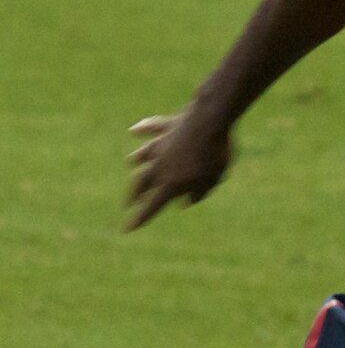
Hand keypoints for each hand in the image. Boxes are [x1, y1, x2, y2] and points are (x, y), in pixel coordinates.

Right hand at [125, 108, 233, 230]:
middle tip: (129, 202)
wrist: (210, 119)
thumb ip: (198, 193)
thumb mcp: (212, 180)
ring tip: (131, 163)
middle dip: (136, 194)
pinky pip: (152, 128)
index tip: (128, 228)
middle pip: (144, 182)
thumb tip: (186, 202)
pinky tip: (135, 131)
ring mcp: (162, 144)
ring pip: (144, 155)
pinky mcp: (168, 125)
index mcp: (171, 183)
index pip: (153, 206)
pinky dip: (143, 130)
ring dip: (137, 160)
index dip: (141, 218)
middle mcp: (161, 165)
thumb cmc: (215, 154)